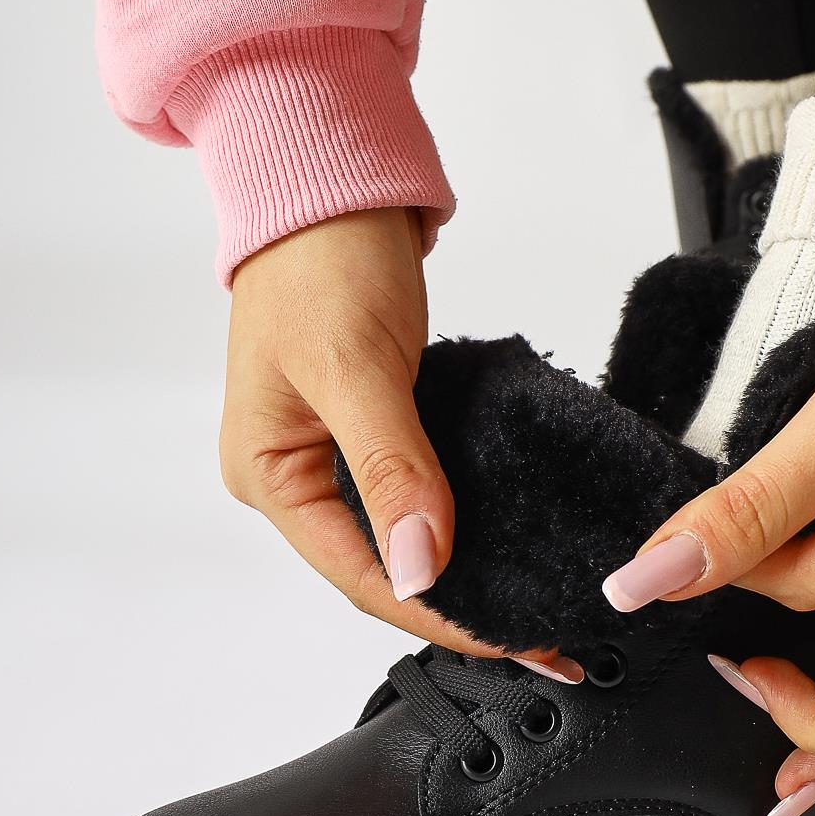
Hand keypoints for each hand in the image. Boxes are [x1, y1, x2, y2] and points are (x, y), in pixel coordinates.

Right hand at [221, 209, 580, 679]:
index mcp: (269, 474)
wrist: (331, 176)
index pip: (362, 574)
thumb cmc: (322, 256)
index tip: (514, 638)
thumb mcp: (357, 367)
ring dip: (471, 574)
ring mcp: (335, 456)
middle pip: (385, 569)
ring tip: (540, 607)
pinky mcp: (377, 429)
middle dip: (462, 608)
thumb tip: (422, 565)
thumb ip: (392, 468)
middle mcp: (297, 478)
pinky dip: (469, 524)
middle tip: (545, 640)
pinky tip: (517, 544)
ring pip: (408, 539)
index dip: (439, 614)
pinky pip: (422, 496)